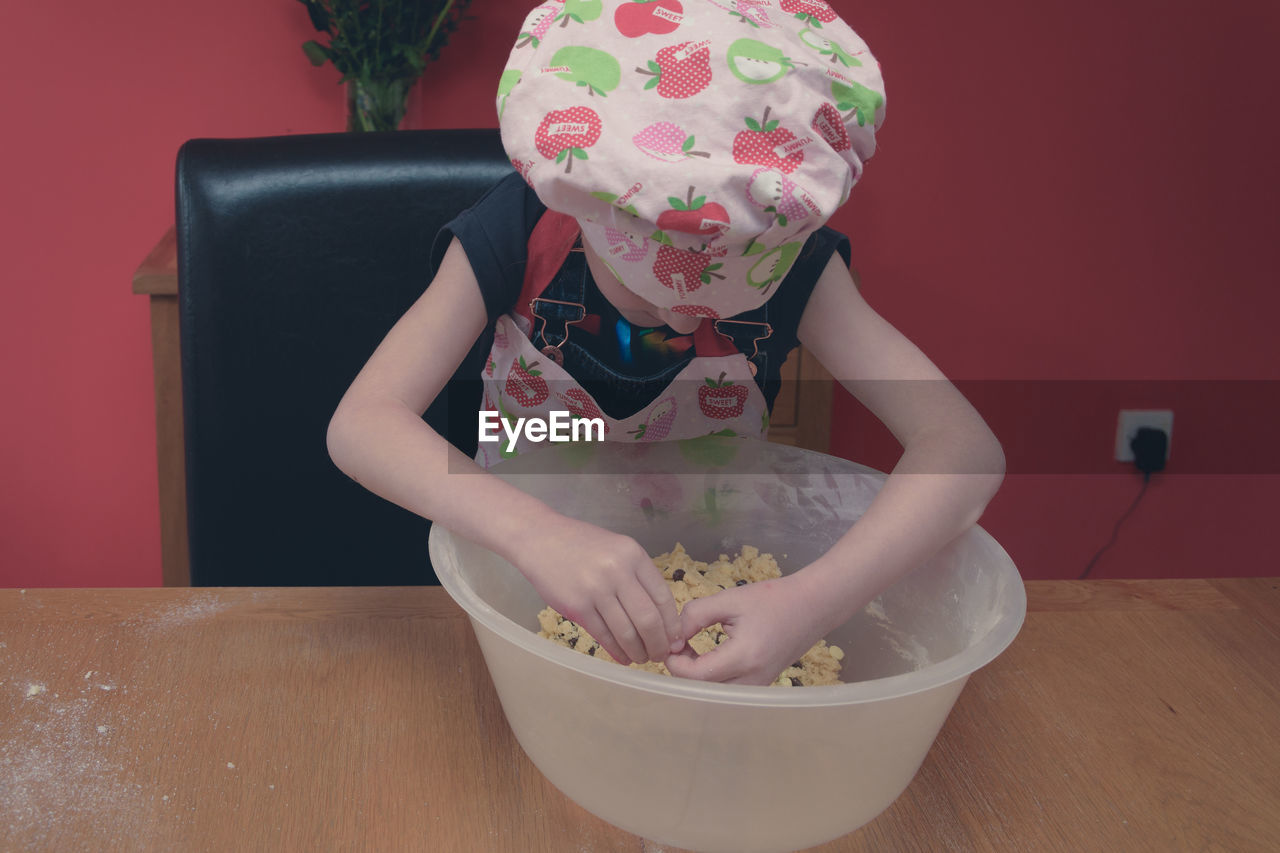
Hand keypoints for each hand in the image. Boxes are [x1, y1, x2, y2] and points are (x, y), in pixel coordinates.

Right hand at [510, 514, 683, 665]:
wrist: (540, 537)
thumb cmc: (581, 544)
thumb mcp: (617, 550)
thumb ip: (637, 577)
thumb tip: (660, 617)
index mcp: (633, 555)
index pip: (663, 597)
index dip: (672, 625)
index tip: (675, 640)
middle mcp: (617, 571)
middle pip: (648, 619)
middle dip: (658, 644)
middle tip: (660, 655)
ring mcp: (596, 589)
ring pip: (626, 632)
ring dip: (638, 652)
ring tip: (641, 658)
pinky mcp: (576, 606)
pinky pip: (603, 636)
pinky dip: (616, 651)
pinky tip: (622, 657)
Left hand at [664, 576, 823, 685]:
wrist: (812, 606)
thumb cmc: (773, 599)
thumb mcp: (730, 599)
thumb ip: (696, 615)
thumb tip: (673, 636)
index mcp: (744, 657)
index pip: (696, 676)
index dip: (675, 662)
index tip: (671, 642)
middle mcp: (752, 680)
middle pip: (702, 690)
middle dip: (683, 669)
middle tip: (678, 644)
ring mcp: (758, 687)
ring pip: (713, 694)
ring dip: (696, 675)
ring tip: (691, 649)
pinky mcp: (760, 686)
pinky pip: (726, 690)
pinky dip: (711, 678)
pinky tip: (707, 656)